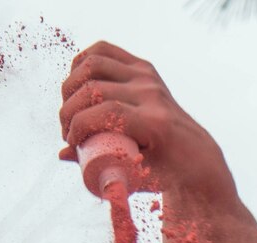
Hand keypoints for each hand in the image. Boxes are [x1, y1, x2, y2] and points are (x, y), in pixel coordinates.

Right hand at [57, 41, 234, 202]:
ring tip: (69, 108)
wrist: (194, 154)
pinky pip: (104, 51)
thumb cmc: (164, 172)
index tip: (69, 141)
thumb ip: (98, 167)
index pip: (105, 113)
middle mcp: (152, 94)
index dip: (78, 126)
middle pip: (94, 88)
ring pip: (94, 64)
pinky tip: (75, 82)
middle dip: (69, 109)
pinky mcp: (144, 68)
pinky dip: (82, 62)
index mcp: (156, 122)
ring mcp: (148, 77)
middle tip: (66, 129)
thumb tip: (63, 154)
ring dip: (71, 85)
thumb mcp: (134, 177)